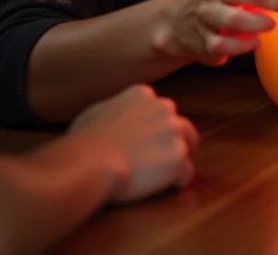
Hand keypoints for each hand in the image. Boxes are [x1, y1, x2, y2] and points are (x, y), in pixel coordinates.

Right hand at [69, 84, 198, 203]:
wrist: (91, 163)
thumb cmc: (84, 142)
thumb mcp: (95, 114)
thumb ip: (112, 111)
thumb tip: (110, 119)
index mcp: (143, 95)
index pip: (156, 108)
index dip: (151, 125)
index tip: (143, 140)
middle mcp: (163, 108)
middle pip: (178, 123)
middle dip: (170, 138)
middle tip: (155, 157)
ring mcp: (174, 131)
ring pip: (188, 143)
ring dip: (178, 156)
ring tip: (164, 172)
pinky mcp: (178, 157)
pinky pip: (186, 171)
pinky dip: (179, 179)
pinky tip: (169, 186)